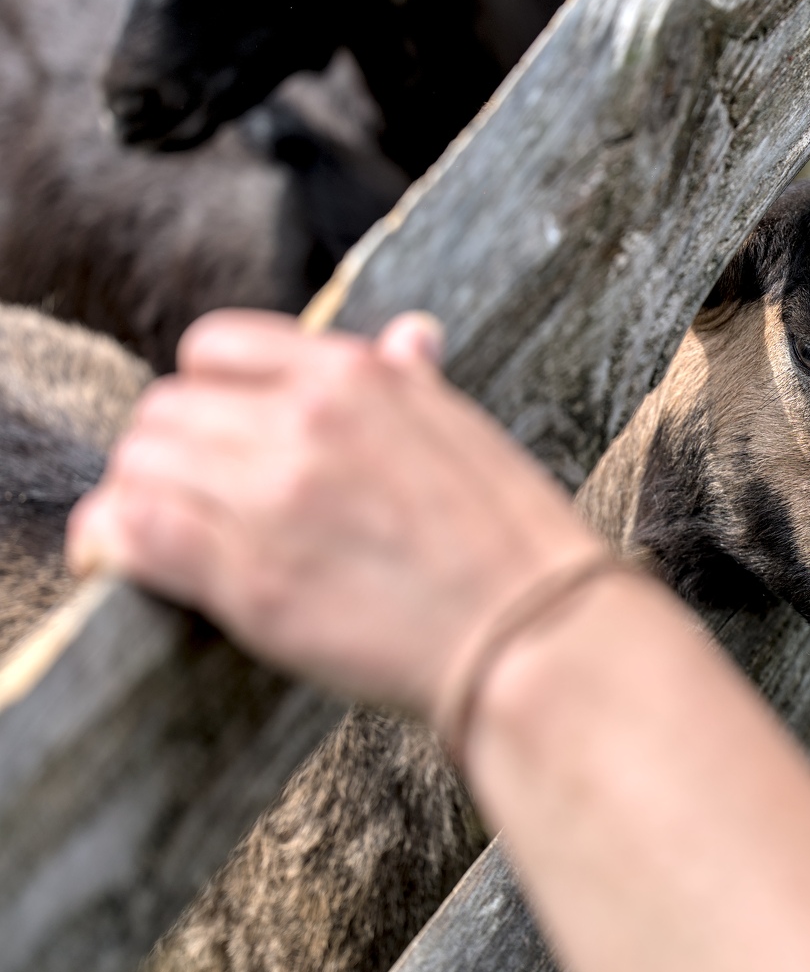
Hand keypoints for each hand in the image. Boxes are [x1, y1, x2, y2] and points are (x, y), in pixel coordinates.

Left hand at [67, 310, 610, 716]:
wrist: (530, 635)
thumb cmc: (514, 542)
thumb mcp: (469, 432)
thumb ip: (413, 383)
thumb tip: (407, 336)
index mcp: (359, 377)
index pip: (215, 346)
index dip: (208, 392)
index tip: (222, 436)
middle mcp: (305, 422)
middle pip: (164, 409)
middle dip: (168, 454)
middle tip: (194, 502)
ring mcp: (272, 497)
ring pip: (137, 467)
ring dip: (141, 500)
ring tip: (167, 538)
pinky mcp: (249, 577)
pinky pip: (132, 531)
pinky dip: (117, 544)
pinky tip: (130, 564)